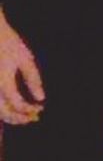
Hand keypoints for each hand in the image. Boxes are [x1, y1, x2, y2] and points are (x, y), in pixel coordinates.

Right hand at [0, 10, 43, 124]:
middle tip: (33, 117)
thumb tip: (41, 98)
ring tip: (24, 116)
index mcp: (3, 81)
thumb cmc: (8, 42)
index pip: (17, 104)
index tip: (40, 108)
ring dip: (9, 117)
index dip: (29, 109)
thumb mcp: (25, 58)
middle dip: (19, 118)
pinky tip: (13, 107)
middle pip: (4, 113)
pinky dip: (2, 111)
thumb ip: (33, 79)